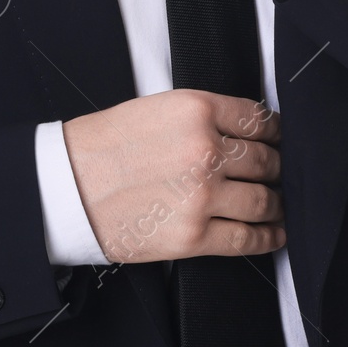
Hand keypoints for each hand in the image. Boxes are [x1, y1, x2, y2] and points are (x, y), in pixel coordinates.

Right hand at [61, 89, 284, 263]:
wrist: (68, 186)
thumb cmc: (106, 145)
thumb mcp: (159, 108)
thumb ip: (204, 117)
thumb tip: (244, 132)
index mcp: (197, 110)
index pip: (259, 119)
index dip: (276, 132)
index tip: (279, 139)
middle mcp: (206, 151)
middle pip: (266, 160)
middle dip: (277, 168)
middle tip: (278, 173)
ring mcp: (202, 196)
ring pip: (263, 200)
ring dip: (276, 203)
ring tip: (278, 203)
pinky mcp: (194, 236)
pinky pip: (246, 238)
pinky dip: (267, 237)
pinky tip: (274, 233)